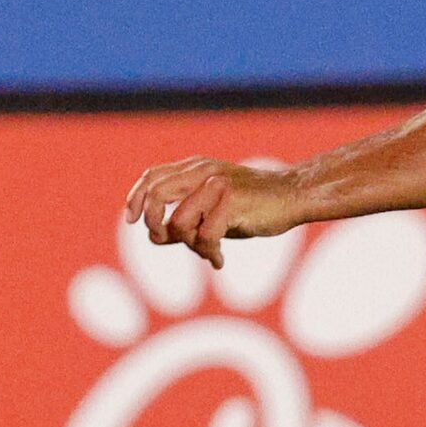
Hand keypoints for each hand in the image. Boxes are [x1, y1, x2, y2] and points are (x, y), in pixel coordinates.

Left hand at [124, 158, 306, 268]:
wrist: (295, 196)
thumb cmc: (256, 205)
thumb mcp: (215, 207)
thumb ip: (187, 216)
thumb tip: (155, 238)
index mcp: (195, 167)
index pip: (152, 177)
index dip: (135, 198)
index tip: (130, 220)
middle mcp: (202, 171)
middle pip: (156, 196)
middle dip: (154, 225)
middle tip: (165, 241)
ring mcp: (216, 184)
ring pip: (178, 223)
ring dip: (189, 245)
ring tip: (208, 252)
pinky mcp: (231, 201)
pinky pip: (204, 237)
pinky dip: (209, 253)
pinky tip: (220, 259)